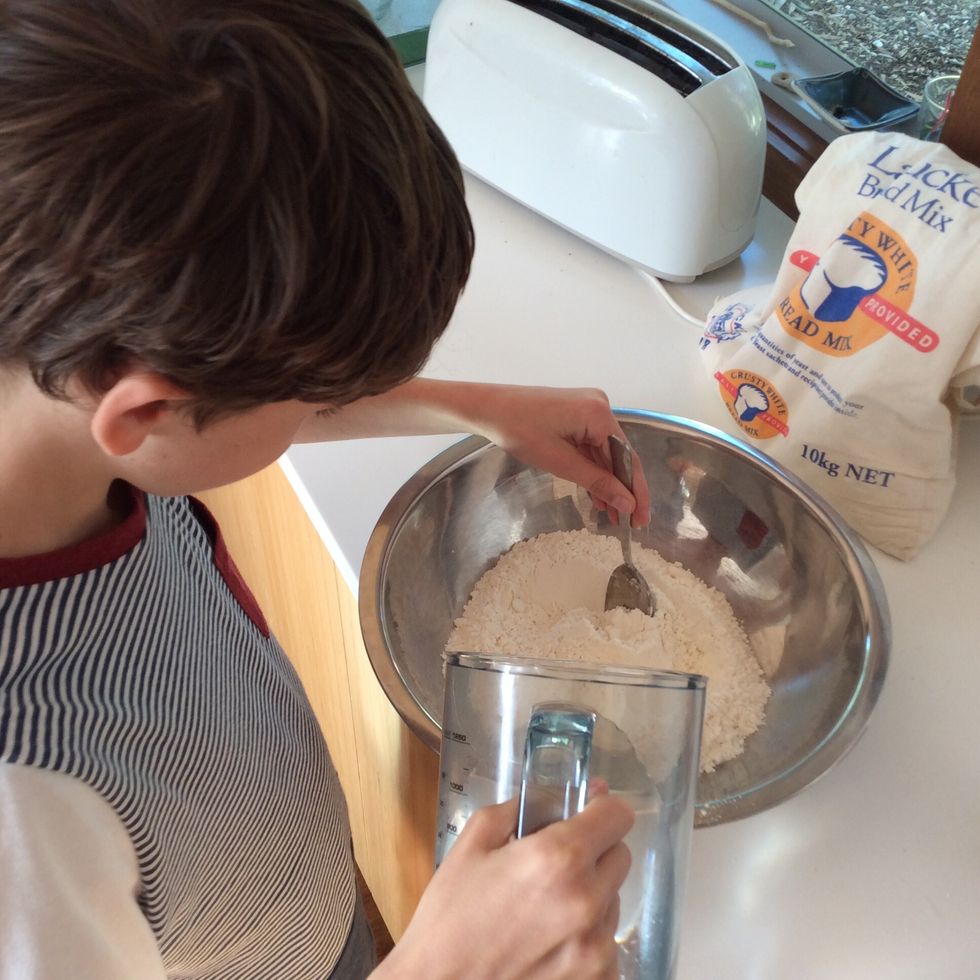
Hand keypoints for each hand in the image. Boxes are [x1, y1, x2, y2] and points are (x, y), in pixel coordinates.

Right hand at [372, 792, 633, 979]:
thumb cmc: (450, 917)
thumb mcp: (474, 842)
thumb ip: (522, 807)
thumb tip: (560, 797)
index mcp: (558, 858)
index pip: (618, 816)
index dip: (601, 808)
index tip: (587, 810)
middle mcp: (586, 901)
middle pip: (620, 855)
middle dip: (594, 849)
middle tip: (555, 861)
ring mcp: (596, 947)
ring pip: (613, 899)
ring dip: (590, 893)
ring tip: (545, 906)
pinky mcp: (596, 978)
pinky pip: (607, 941)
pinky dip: (587, 935)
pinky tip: (550, 938)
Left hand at [467, 385, 650, 526]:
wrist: (488, 408)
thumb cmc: (518, 431)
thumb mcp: (559, 462)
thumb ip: (597, 482)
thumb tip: (627, 503)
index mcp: (599, 414)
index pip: (628, 458)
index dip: (636, 491)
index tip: (641, 519)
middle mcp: (600, 407)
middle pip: (619, 456)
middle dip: (622, 490)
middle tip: (629, 524)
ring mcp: (588, 409)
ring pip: (605, 454)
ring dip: (607, 483)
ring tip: (612, 516)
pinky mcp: (576, 415)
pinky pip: (591, 446)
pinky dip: (593, 470)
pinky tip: (597, 496)